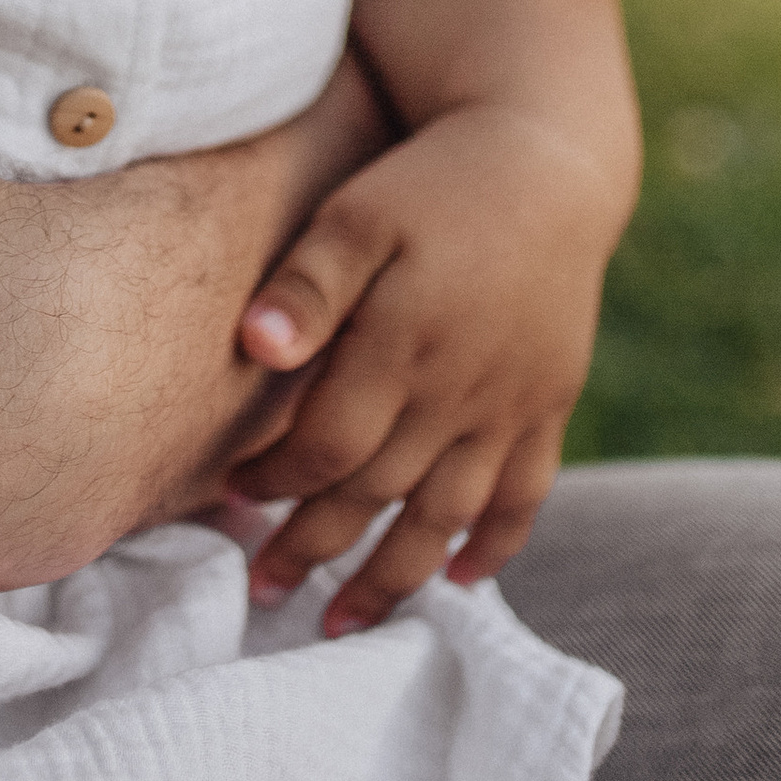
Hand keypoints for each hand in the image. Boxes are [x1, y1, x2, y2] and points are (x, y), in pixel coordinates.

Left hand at [227, 0, 635, 631]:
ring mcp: (513, 403)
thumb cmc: (431, 182)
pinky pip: (526, 494)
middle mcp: (461, 388)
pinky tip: (461, 581)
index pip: (329, 445)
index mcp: (404, 342)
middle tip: (261, 591)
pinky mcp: (550, 402)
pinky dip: (496, 544)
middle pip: (379, 494)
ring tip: (342, 623)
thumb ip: (307, 284)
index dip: (277, 482)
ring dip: (394, 576)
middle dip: (315, 548)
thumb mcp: (358, 211)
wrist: (546, 157)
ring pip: (449, 515)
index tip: (229, 500)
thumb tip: (256, 348)